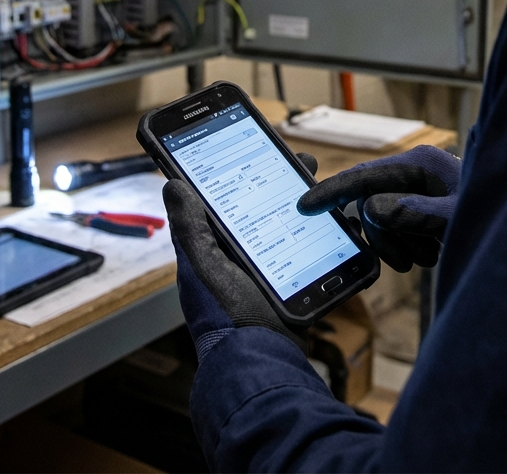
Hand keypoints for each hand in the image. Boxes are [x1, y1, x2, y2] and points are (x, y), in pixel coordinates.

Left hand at [163, 153, 318, 359]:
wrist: (261, 359)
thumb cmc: (226, 316)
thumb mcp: (204, 267)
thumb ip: (190, 228)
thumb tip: (172, 183)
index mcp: (212, 250)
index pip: (222, 200)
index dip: (236, 172)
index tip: (252, 147)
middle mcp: (238, 256)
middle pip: (260, 207)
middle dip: (279, 182)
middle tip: (299, 162)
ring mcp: (266, 269)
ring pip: (286, 224)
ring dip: (302, 204)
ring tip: (318, 185)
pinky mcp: (290, 281)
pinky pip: (305, 248)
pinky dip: (317, 231)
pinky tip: (334, 221)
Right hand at [297, 145, 460, 271]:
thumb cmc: (498, 215)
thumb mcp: (455, 218)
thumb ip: (414, 213)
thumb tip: (372, 209)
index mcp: (419, 163)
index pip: (362, 176)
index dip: (331, 192)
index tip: (304, 206)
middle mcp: (415, 171)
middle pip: (368, 203)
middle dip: (381, 235)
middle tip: (407, 260)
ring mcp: (418, 189)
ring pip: (381, 220)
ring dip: (397, 244)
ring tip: (429, 256)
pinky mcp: (422, 206)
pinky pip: (396, 228)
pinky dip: (407, 246)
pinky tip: (433, 252)